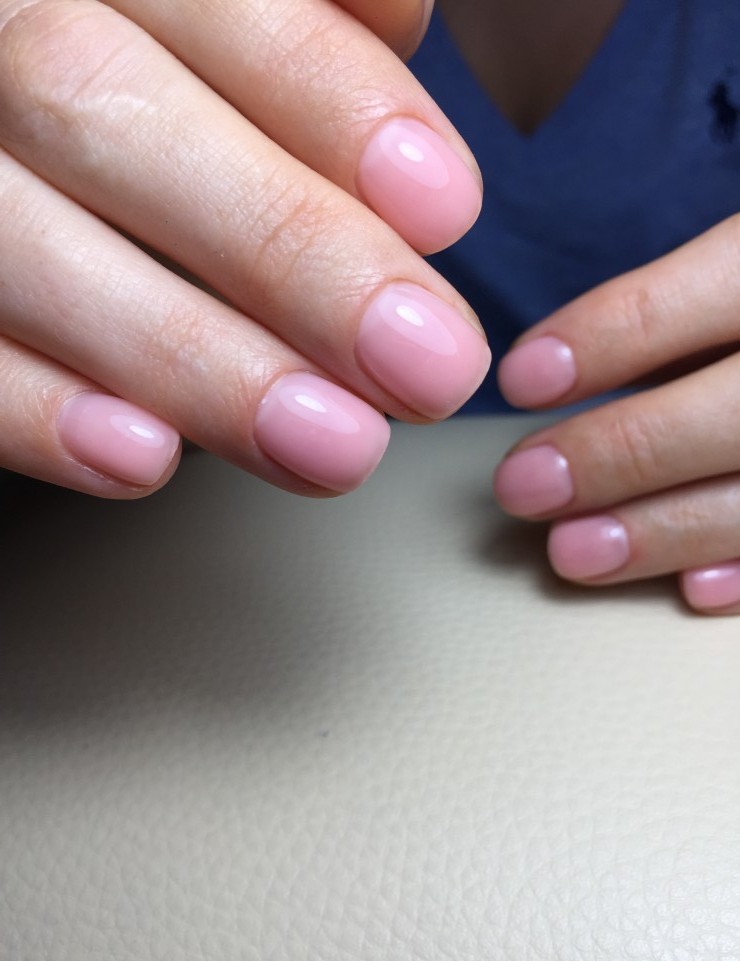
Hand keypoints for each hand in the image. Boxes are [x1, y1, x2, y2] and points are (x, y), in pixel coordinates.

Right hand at [0, 0, 488, 497]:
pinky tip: (145, 459)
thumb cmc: (150, 77)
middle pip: (100, 110)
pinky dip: (35, 409)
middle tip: (427, 364)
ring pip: (18, 244)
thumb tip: (396, 23)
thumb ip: (297, 23)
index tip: (444, 207)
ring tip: (335, 447)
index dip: (327, 97)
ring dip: (191, 361)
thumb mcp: (214, 19)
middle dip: (287, 249)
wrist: (11, 121)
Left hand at [494, 215, 739, 614]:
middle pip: (739, 411)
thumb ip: (682, 313)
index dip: (612, 336)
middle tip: (523, 487)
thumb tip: (558, 375)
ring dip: (670, 530)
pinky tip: (690, 590)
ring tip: (573, 553)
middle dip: (623, 452)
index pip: (708, 294)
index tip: (522, 379)